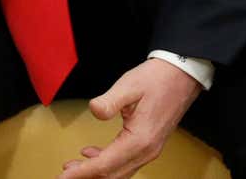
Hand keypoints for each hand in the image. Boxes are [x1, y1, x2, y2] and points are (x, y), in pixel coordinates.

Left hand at [59, 58, 201, 177]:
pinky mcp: (148, 144)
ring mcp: (149, 149)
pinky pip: (125, 161)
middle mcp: (147, 150)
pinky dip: (106, 163)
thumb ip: (109, 101)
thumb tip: (94, 111)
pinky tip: (91, 154)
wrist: (181, 76)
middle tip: (64, 175)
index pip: (105, 164)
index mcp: (140, 140)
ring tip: (73, 166)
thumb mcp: (128, 86)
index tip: (64, 175)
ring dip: (96, 172)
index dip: (82, 172)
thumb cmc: (157, 80)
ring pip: (119, 171)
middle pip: (112, 174)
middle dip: (87, 176)